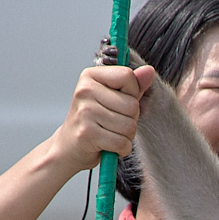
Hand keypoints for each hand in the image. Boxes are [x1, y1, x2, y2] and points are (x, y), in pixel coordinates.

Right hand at [51, 52, 157, 174]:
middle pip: (132, 104)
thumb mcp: (114, 98)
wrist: (69, 147)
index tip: (120, 102)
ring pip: (129, 126)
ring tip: (111, 134)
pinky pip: (121, 142)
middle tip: (114, 123)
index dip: (132, 93)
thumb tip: (149, 70)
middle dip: (131, 119)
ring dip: (126, 136)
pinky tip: (109, 146)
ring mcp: (84, 112)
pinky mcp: (86, 134)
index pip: (127, 76)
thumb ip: (133, 85)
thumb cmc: (95, 121)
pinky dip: (121, 149)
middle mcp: (85, 90)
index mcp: (90, 76)